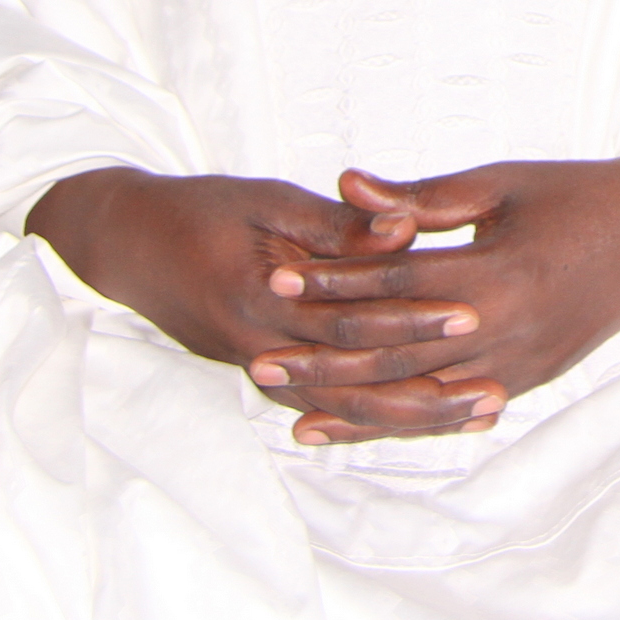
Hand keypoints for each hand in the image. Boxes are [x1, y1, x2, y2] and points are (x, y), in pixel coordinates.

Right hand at [24, 168, 503, 437]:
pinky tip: (425, 418)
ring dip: (411, 415)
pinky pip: (327, 408)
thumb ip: (338, 223)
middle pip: (355, 380)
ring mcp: (261, 370)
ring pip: (345, 408)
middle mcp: (262, 347)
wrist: (127, 247)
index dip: (411, 317)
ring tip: (477, 414)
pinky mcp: (266, 377)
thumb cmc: (201, 211)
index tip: (472, 313)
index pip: (349, 317)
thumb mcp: (268, 201)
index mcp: (264, 296)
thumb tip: (403, 226)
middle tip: (492, 390)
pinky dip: (376, 417)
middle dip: (427, 388)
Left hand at [250, 153, 619, 445]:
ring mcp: (517, 367)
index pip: (394, 288)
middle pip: (396, 358)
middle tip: (257, 361)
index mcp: (497, 275)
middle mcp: (504, 333)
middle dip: (323, 361)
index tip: (277, 278)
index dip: (332, 284)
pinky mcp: (526, 383)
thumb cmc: (580, 194)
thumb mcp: (502, 184)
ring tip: (292, 414)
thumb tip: (348, 187)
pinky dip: (401, 423)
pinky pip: (451, 413)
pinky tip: (358, 430)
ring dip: (353, 408)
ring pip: (420, 400)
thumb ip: (422, 198)